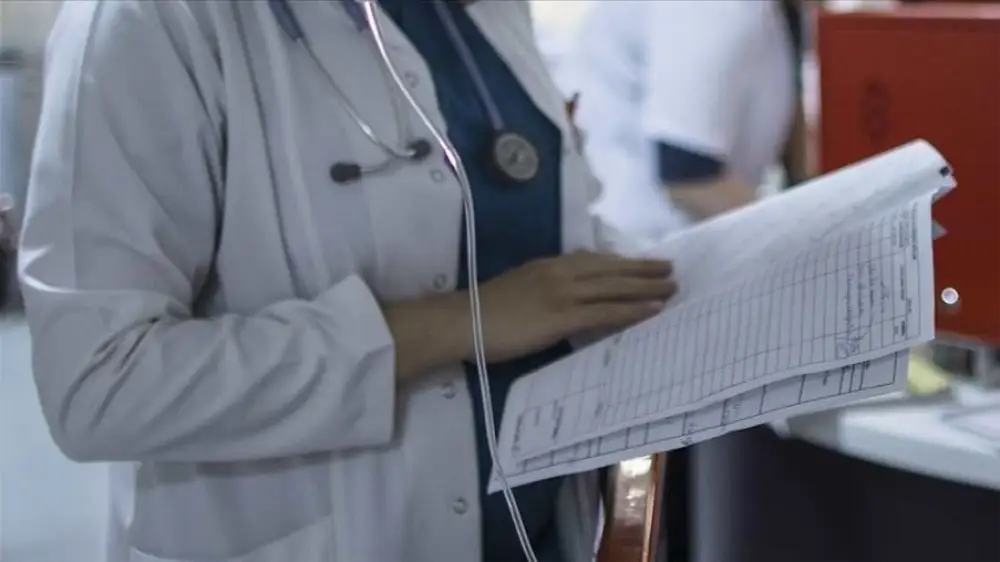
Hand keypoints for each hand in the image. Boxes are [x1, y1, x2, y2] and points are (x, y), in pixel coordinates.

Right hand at [474, 251, 676, 362]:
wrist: (465, 321)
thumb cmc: (485, 312)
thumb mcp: (520, 287)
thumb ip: (545, 286)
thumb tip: (567, 295)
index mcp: (550, 266)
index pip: (595, 261)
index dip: (622, 263)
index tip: (643, 263)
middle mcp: (561, 273)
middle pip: (612, 270)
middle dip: (643, 271)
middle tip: (670, 270)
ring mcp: (564, 293)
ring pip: (615, 288)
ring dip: (647, 288)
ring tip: (671, 288)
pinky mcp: (564, 316)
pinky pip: (606, 312)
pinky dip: (633, 310)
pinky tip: (652, 310)